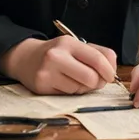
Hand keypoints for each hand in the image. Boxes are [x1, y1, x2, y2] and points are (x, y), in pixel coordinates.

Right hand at [0, 36, 116, 94]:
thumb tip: (112, 70)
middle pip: (91, 78)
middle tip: (94, 81)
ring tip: (73, 79)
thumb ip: (97, 54)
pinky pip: (67, 96)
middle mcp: (57, 56)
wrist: (26, 58)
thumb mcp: (75, 46)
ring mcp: (47, 72)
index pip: (97, 59)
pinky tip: (62, 83)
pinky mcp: (42, 87)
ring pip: (80, 89)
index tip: (110, 76)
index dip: (109, 71)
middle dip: (96, 83)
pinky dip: (70, 92)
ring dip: (82, 88)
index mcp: (68, 43)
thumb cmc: (56, 53)